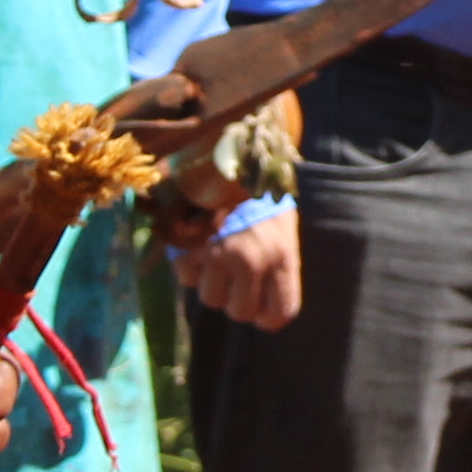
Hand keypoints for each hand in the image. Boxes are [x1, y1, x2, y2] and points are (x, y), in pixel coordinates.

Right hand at [177, 204, 300, 329]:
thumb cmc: (260, 195)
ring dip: (213, 283)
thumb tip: (267, 311)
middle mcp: (251, 259)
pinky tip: (201, 242)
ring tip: (219, 254)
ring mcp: (216, 253)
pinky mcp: (188, 246)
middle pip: (240, 313)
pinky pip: (188, 279)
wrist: (226, 155)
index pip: (279, 314)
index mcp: (282, 255)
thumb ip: (278, 267)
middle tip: (237, 277)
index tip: (262, 307)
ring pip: (211, 298)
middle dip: (237, 299)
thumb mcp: (283, 228)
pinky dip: (192, 266)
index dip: (268, 316)